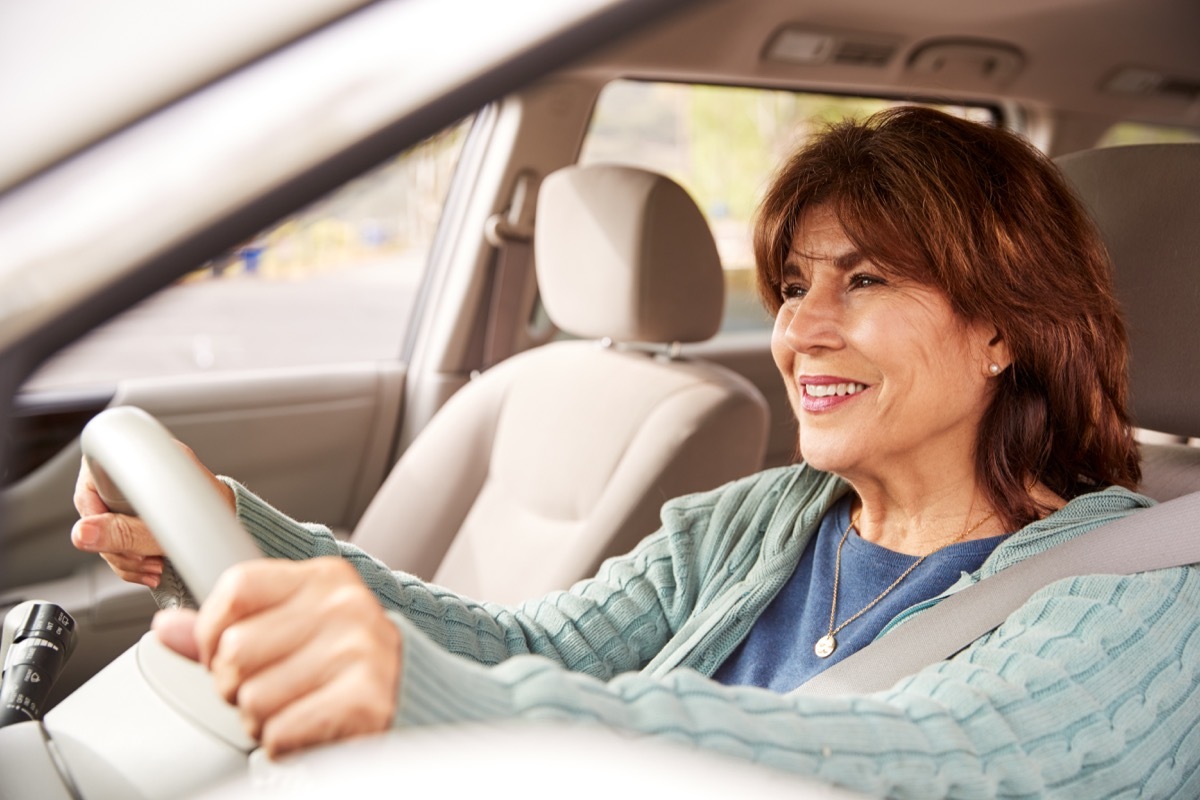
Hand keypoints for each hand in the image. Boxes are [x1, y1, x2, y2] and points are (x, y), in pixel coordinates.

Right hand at [71, 442, 233, 586]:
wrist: (240, 527)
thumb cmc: (212, 518)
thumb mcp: (163, 529)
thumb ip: (123, 533)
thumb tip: (82, 533)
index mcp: (140, 461)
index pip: (90, 482)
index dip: (93, 514)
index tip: (106, 537)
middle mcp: (136, 475)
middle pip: (97, 515)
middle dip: (116, 546)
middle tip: (140, 559)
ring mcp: (139, 498)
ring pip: (108, 534)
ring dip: (127, 559)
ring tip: (153, 566)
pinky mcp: (144, 519)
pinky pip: (124, 541)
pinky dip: (135, 562)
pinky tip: (153, 568)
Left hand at [154, 557, 401, 756]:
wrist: (418, 701)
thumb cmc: (349, 668)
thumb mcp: (295, 631)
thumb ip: (229, 628)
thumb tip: (166, 626)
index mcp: (325, 579)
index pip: (236, 587)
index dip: (213, 630)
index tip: (228, 652)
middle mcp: (344, 606)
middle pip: (235, 651)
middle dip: (240, 686)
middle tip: (276, 688)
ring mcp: (358, 651)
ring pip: (253, 699)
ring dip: (264, 721)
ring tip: (298, 708)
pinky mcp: (365, 699)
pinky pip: (280, 734)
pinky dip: (286, 746)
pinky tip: (311, 730)